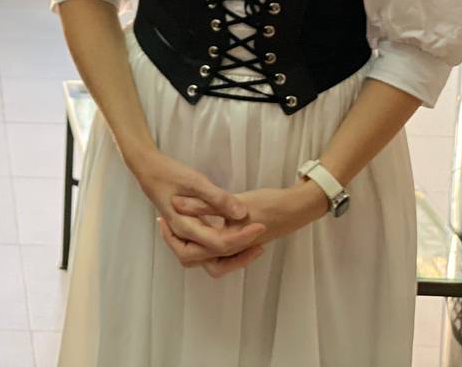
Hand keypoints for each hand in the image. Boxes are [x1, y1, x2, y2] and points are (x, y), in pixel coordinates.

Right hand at [130, 149, 267, 276]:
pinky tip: (237, 237)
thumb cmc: (169, 173)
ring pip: (209, 261)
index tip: (261, 226)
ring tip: (251, 246)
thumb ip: (218, 198)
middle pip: (215, 261)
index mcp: (185, 227)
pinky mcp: (188, 232)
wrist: (148, 170)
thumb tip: (242, 214)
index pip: (219, 244)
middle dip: (240, 255)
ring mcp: (184, 237)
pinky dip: (223, 250)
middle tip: (259, 242)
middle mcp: (183, 237)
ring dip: (231, 258)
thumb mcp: (195, 181)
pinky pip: (207, 251)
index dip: (243, 238)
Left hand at [161, 182, 328, 274]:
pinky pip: (219, 243)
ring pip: (208, 252)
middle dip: (179, 244)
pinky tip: (200, 218)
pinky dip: (206, 234)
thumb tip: (177, 204)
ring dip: (193, 240)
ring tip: (179, 222)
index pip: (194, 252)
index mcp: (229, 245)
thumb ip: (206, 205)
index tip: (162, 220)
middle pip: (197, 258)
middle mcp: (233, 251)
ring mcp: (238, 246)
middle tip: (165, 224)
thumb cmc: (270, 204)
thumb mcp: (236, 203)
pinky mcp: (242, 238)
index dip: (173, 238)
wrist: (298, 206)